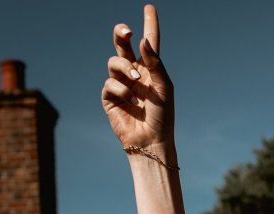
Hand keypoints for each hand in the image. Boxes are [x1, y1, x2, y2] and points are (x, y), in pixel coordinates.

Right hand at [102, 6, 172, 157]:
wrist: (151, 140)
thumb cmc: (162, 115)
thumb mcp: (164, 87)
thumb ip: (155, 63)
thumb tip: (142, 41)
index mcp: (150, 69)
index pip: (148, 42)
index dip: (149, 24)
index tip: (149, 7)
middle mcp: (134, 73)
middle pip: (123, 45)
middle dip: (121, 34)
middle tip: (127, 31)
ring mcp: (121, 84)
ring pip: (114, 62)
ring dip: (125, 68)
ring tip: (136, 81)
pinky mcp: (110, 97)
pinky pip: (110, 83)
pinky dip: (121, 89)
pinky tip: (132, 101)